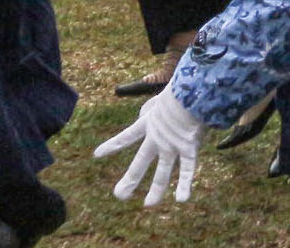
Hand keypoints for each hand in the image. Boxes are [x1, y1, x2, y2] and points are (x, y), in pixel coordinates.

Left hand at [97, 86, 208, 205]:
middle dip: (130, 179)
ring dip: (156, 190)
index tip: (97, 155)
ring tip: (149, 204)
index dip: (112, 145)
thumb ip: (152, 106)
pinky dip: (186, 184)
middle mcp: (157, 138)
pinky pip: (188, 169)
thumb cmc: (181, 87)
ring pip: (164, 172)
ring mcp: (172, 145)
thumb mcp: (162, 94)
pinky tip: (182, 199)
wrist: (192, 88)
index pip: (126, 136)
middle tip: (119, 195)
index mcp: (149, 122)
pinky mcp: (188, 148)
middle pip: (141, 162)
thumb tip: (146, 112)